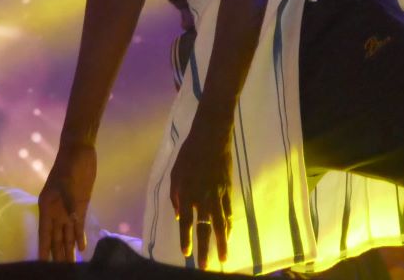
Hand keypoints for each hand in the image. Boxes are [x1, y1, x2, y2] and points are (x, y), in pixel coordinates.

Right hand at [39, 142, 95, 261]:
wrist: (79, 151)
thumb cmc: (70, 164)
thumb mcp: (67, 181)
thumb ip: (68, 200)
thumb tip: (73, 219)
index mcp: (47, 206)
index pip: (45, 233)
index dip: (44, 249)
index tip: (43, 264)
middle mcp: (56, 212)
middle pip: (56, 238)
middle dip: (58, 254)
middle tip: (62, 271)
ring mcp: (68, 209)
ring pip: (67, 234)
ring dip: (69, 249)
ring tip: (72, 265)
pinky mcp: (80, 206)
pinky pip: (79, 225)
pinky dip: (80, 236)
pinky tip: (81, 248)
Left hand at [169, 117, 233, 267]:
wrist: (212, 138)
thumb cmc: (189, 154)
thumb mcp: (175, 174)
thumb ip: (175, 196)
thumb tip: (178, 216)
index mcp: (187, 193)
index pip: (186, 222)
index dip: (185, 239)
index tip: (186, 254)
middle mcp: (203, 197)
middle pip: (204, 228)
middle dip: (205, 248)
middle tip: (206, 266)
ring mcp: (218, 195)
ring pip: (220, 224)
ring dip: (222, 242)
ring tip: (223, 258)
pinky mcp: (228, 190)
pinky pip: (229, 212)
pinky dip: (229, 226)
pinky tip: (229, 235)